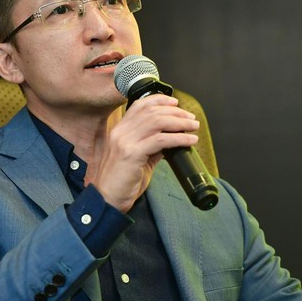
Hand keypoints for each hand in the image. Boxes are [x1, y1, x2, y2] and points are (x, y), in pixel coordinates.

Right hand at [92, 94, 199, 212]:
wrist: (108, 200)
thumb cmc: (121, 182)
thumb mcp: (137, 159)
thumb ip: (151, 146)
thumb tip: (170, 138)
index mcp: (119, 131)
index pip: (139, 105)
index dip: (159, 100)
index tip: (175, 103)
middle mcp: (120, 132)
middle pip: (151, 111)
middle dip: (175, 112)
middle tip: (191, 119)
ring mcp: (125, 142)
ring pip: (157, 122)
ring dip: (179, 122)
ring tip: (193, 127)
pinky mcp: (132, 153)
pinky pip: (160, 140)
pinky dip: (178, 138)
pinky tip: (189, 140)